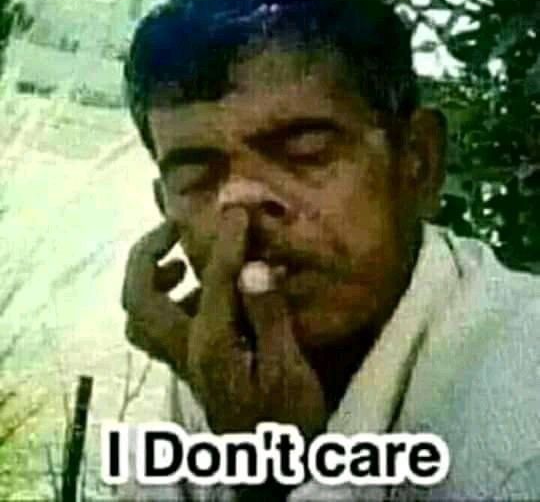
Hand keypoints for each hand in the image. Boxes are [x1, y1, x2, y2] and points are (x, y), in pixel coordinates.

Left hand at [121, 209, 326, 436]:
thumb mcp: (289, 370)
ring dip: (151, 278)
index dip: (226, 241)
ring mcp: (183, 360)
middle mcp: (185, 351)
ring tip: (184, 260)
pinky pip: (159, 325)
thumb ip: (269, 318)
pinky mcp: (192, 364)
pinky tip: (202, 293)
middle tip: (175, 229)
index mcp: (211, 348)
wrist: (273, 466)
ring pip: (139, 316)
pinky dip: (168, 298)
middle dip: (148, 254)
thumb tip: (253, 266)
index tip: (235, 210)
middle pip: (137, 299)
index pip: (212, 281)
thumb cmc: (286, 421)